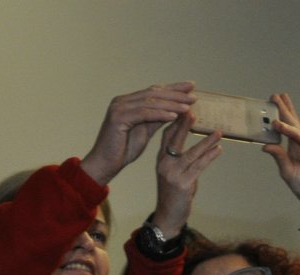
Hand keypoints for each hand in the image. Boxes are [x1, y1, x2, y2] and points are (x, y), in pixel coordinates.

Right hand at [80, 82, 195, 186]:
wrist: (105, 164)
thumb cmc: (123, 150)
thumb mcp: (144, 131)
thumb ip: (156, 119)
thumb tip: (174, 109)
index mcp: (128, 101)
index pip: (154, 91)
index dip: (173, 88)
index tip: (191, 87)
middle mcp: (122, 101)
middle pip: (153, 93)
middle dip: (175, 94)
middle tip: (194, 95)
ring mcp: (119, 107)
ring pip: (150, 102)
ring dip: (171, 104)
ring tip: (188, 106)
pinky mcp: (118, 118)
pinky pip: (144, 113)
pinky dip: (160, 114)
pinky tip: (174, 116)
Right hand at [153, 113, 221, 235]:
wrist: (167, 217)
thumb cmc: (174, 195)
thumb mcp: (173, 174)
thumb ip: (182, 159)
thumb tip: (199, 147)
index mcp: (161, 160)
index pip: (167, 136)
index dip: (176, 122)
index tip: (184, 109)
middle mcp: (165, 165)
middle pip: (175, 140)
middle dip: (185, 125)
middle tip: (193, 111)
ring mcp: (173, 174)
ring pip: (191, 153)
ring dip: (206, 141)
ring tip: (218, 131)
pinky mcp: (183, 184)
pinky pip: (199, 166)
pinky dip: (209, 156)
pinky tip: (218, 149)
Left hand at [261, 92, 299, 219]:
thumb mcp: (287, 172)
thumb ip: (279, 157)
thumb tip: (265, 147)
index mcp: (294, 149)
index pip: (285, 131)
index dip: (279, 118)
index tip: (270, 107)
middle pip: (292, 123)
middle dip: (284, 109)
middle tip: (275, 95)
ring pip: (297, 127)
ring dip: (287, 115)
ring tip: (278, 102)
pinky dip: (292, 132)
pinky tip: (282, 125)